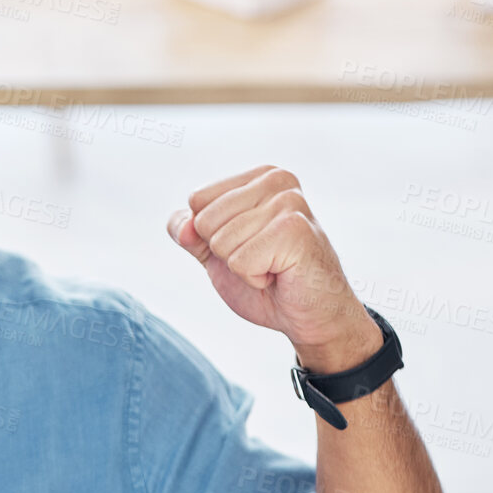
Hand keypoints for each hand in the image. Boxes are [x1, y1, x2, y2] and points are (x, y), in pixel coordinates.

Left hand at [167, 165, 379, 372]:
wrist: (308, 315)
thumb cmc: (267, 280)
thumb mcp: (216, 252)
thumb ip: (188, 232)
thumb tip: (184, 227)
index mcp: (259, 177)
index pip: (197, 200)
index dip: (211, 236)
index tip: (247, 245)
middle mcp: (277, 180)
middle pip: (205, 221)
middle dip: (225, 253)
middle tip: (262, 260)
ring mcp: (289, 203)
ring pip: (221, 242)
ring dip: (242, 267)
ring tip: (272, 267)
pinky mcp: (295, 231)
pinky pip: (239, 261)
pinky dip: (254, 278)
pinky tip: (280, 274)